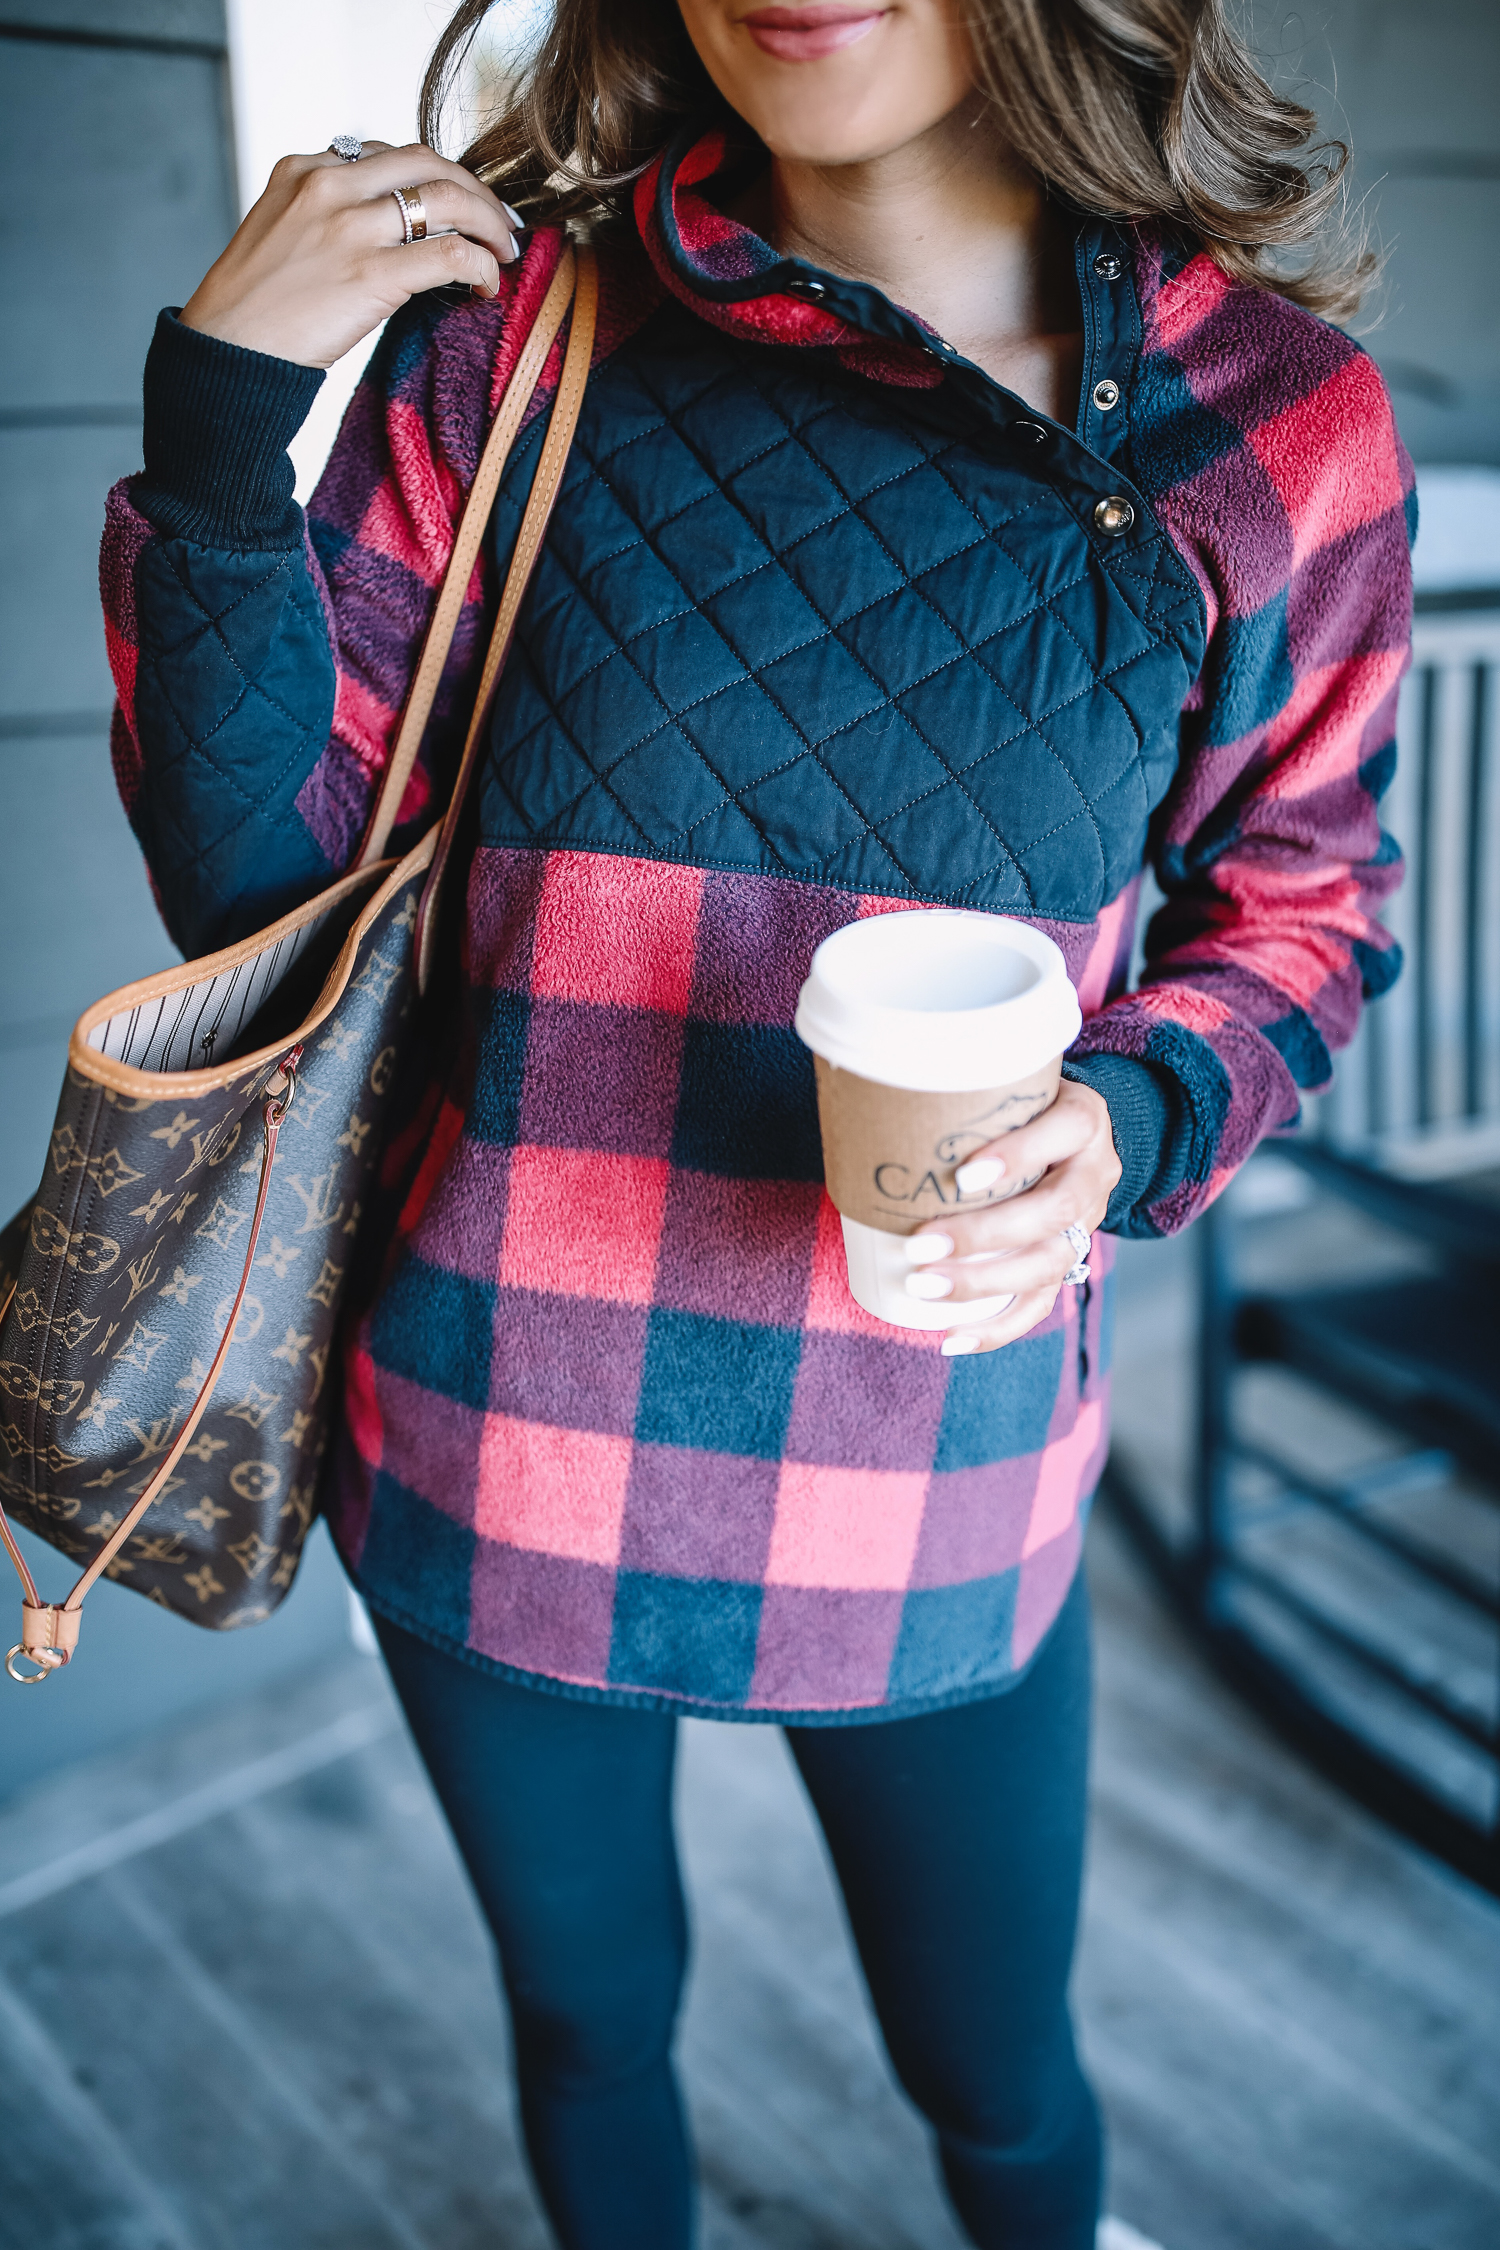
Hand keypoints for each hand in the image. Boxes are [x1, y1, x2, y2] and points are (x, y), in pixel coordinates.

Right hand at [180, 142, 521, 367]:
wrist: (227, 350)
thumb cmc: (254, 308)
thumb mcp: (281, 234)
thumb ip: (326, 216)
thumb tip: (385, 229)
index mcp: (305, 169)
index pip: (388, 155)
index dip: (433, 177)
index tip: (458, 203)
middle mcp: (329, 185)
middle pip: (426, 162)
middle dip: (475, 189)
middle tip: (501, 221)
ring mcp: (351, 226)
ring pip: (448, 199)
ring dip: (489, 223)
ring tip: (505, 251)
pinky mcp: (372, 273)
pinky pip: (451, 253)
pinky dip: (482, 264)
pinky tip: (487, 283)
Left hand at [902, 1079, 1120, 1356]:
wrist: (1076, 1133)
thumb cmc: (1023, 1107)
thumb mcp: (1012, 1086)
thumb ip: (968, 1094)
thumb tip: (879, 1113)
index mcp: (1083, 1120)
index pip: (1064, 1132)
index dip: (1018, 1156)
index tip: (963, 1177)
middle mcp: (1093, 1173)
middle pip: (1053, 1212)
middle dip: (984, 1235)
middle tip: (920, 1247)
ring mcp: (1087, 1223)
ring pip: (1049, 1264)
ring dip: (983, 1284)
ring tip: (925, 1287)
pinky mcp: (1071, 1260)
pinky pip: (1042, 1303)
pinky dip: (996, 1327)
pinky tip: (953, 1338)